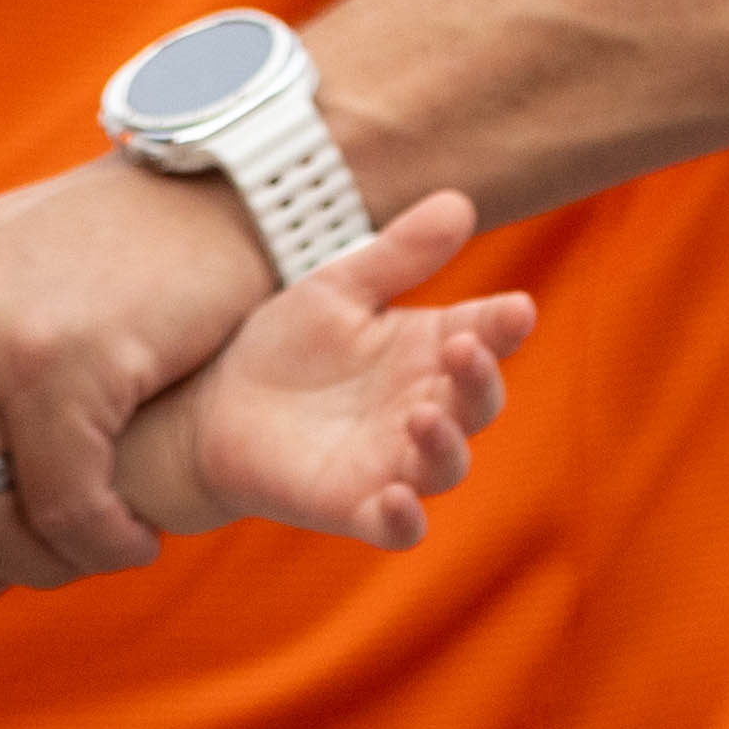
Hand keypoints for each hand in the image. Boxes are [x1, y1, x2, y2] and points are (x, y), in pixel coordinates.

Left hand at [144, 194, 533, 548]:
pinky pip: (396, 527)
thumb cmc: (286, 343)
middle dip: (481, 378)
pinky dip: (403, 519)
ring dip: (446, 445)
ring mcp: (392, 461)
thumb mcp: (338, 287)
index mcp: (428, 350)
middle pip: (477, 402)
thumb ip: (397, 254)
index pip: (486, 335)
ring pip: (446, 466)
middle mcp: (424, 407)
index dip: (505, 325)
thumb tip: (459, 202)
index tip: (516, 308)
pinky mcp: (354, 506)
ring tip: (424, 415)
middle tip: (463, 347)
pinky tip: (394, 498)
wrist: (211, 401)